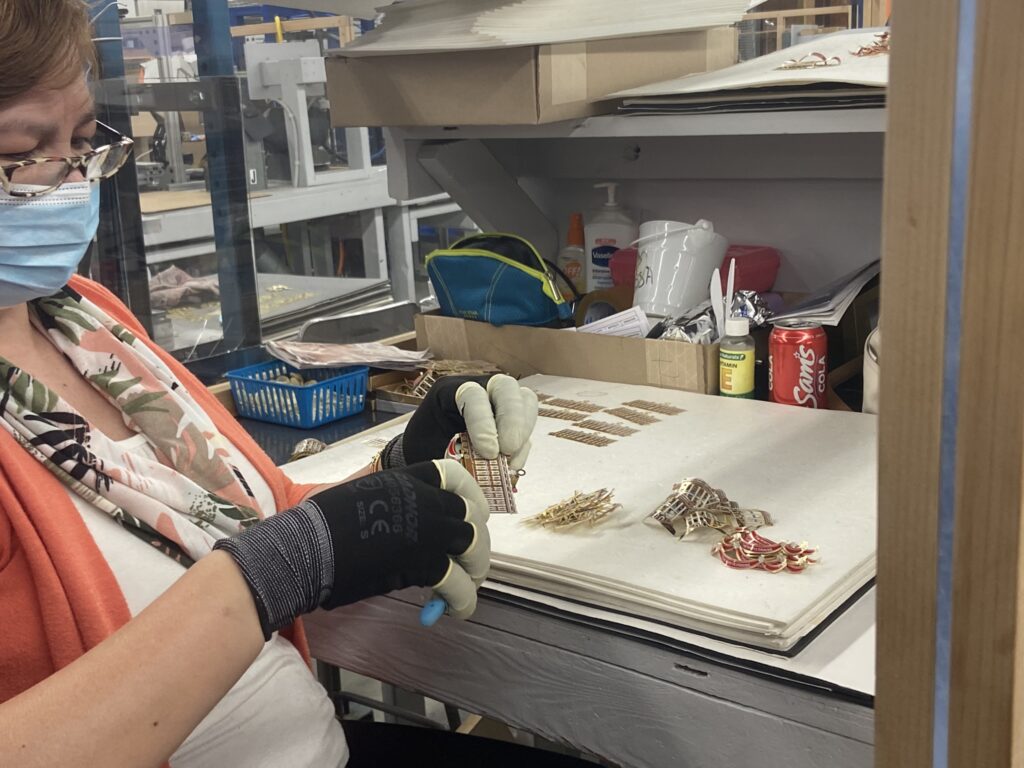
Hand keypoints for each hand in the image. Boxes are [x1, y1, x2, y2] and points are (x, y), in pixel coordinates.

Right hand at [214, 460, 490, 638]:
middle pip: (470, 516)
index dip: (470, 495)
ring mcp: (426, 528)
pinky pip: (457, 582)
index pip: (454, 475)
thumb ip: (387, 503)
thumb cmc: (318, 525)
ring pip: (472, 547)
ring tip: (463, 589)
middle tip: (468, 563)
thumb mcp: (358, 496)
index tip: (473, 514)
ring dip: (473, 570)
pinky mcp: (422, 561)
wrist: (303, 548)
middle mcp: (422, 498)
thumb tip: (402, 524)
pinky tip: (457, 611)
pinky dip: (462, 600)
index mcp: (405, 479)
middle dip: (474, 542)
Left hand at [382, 374, 538, 470]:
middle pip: (505, 387)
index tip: (489, 452)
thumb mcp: (427, 452)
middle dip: (512, 420)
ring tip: (511, 463)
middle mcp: (477, 388)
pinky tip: (512, 466)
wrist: (424, 450)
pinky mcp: (509, 416)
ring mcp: (496, 399)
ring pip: (524, 400)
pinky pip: (527, 423)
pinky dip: (523, 446)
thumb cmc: (423, 448)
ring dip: (523, 432)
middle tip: (508, 451)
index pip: (472, 395)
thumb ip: (451, 460)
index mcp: (448, 391)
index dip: (483, 422)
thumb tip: (478, 475)